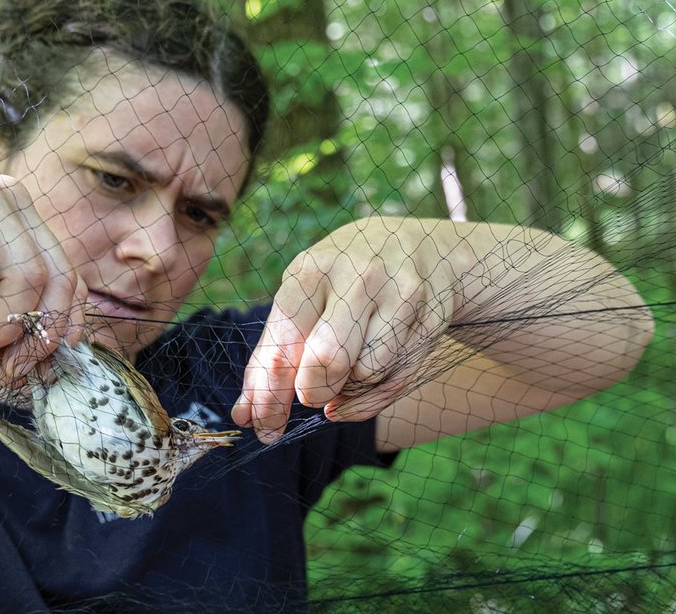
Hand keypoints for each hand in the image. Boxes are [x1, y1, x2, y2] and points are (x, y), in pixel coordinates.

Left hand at [231, 218, 469, 442]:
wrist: (417, 248)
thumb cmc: (340, 284)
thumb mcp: (301, 301)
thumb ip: (271, 357)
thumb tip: (243, 416)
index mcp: (311, 270)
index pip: (283, 345)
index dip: (270, 396)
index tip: (265, 428)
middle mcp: (357, 275)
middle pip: (328, 361)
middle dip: (314, 392)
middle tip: (314, 395)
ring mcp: (400, 293)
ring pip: (367, 373)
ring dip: (352, 386)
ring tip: (351, 364)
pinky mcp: (432, 315)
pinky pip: (399, 378)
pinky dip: (379, 387)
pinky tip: (377, 362)